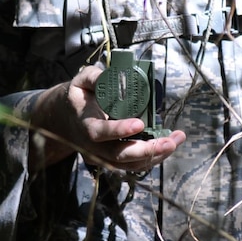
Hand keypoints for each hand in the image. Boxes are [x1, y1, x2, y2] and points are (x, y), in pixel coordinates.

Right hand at [26, 64, 185, 172]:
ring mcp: (103, 157)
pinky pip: (133, 165)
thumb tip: (116, 75)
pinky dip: (152, 158)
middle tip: (170, 141)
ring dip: (155, 155)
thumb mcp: (82, 80)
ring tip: (176, 141)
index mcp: (85, 125)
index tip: (140, 124)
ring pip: (129, 164)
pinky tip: (168, 145)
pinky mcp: (112, 161)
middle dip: (147, 150)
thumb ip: (96, 77)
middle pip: (119, 156)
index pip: (100, 133)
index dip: (119, 130)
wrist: (65, 119)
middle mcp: (93, 147)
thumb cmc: (78, 97)